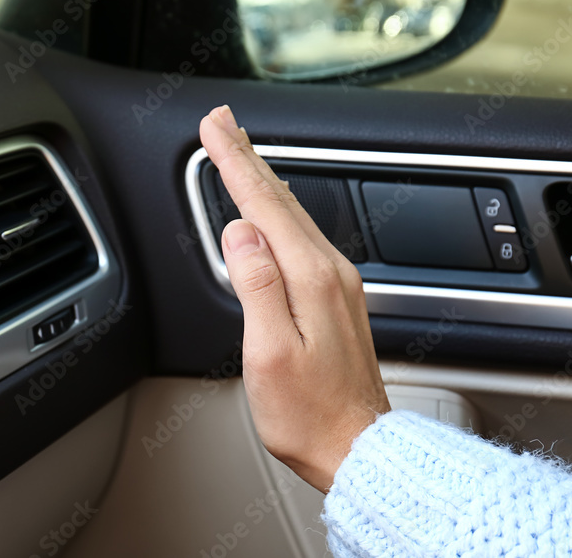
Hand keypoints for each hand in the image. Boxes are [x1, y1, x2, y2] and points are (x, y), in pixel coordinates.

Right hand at [199, 105, 389, 492]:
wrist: (358, 448)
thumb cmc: (309, 413)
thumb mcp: (270, 353)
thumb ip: (256, 285)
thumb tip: (239, 232)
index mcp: (311, 278)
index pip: (263, 204)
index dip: (233, 162)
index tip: (213, 130)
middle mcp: (330, 272)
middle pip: (280, 198)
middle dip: (248, 156)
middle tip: (221, 122)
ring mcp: (336, 284)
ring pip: (292, 213)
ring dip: (263, 177)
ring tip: (241, 152)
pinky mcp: (335, 298)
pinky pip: (301, 235)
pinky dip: (279, 209)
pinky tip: (272, 208)